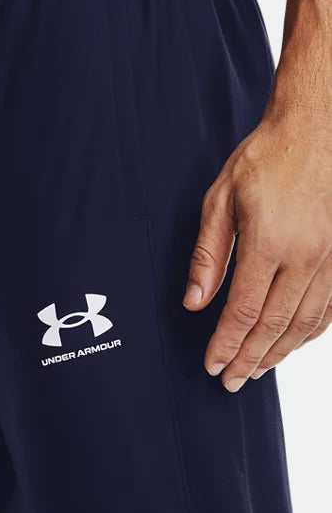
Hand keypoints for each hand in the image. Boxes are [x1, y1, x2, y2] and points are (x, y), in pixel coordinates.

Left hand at [183, 104, 331, 391]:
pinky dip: (310, 333)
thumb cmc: (264, 160)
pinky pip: (330, 308)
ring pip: (306, 324)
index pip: (244, 311)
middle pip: (275, 326)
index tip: (212, 366)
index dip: (226, 344)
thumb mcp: (221, 199)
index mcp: (269, 242)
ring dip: (280, 353)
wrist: (316, 131)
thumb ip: (209, 254)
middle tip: (231, 381)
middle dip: (250, 358)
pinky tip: (293, 343)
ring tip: (257, 369)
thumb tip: (194, 301)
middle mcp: (306, 257)